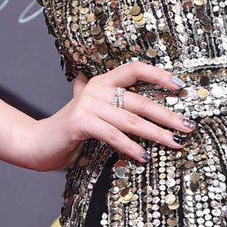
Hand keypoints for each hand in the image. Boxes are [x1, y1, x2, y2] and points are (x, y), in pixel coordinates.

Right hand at [24, 60, 196, 172]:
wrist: (37, 143)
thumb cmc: (70, 130)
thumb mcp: (91, 111)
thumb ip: (109, 103)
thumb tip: (137, 103)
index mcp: (101, 82)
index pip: (134, 69)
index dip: (158, 75)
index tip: (180, 86)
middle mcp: (95, 89)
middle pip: (140, 100)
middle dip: (167, 115)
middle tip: (188, 127)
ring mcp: (87, 104)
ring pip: (131, 120)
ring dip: (156, 134)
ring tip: (174, 144)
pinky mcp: (81, 122)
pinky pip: (113, 135)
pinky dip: (131, 147)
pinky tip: (144, 157)